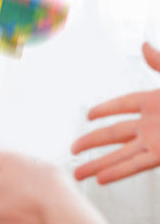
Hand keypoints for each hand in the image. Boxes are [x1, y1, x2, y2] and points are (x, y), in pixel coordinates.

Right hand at [72, 42, 159, 183]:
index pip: (123, 104)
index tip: (87, 116)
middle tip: (72, 151)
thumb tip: (144, 45)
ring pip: (120, 154)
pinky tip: (102, 179)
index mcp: (156, 101)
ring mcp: (157, 142)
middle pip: (114, 134)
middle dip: (92, 144)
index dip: (105, 109)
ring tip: (78, 173)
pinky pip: (136, 165)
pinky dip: (118, 171)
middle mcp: (152, 124)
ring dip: (99, 164)